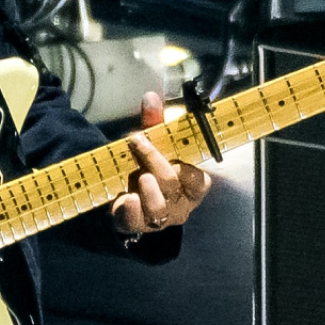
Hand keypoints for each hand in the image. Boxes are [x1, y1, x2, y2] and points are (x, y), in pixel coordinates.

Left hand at [110, 91, 212, 237]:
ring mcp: (160, 218)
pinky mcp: (137, 226)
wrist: (129, 203)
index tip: (168, 148)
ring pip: (157, 204)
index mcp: (192, 188)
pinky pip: (135, 218)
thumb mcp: (156, 148)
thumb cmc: (150, 172)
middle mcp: (180, 206)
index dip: (184, 166)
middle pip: (171, 182)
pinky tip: (125, 196)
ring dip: (144, 184)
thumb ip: (155, 125)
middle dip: (153, 158)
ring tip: (137, 175)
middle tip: (136, 141)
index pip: (199, 180)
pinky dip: (129, 205)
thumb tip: (150, 98)